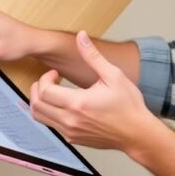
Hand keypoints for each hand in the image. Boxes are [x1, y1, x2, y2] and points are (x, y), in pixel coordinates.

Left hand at [30, 31, 156, 150]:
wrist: (137, 133)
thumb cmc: (128, 106)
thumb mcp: (113, 75)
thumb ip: (92, 56)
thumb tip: (81, 36)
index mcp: (78, 103)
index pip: (44, 91)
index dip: (44, 78)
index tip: (55, 73)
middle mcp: (70, 120)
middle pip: (36, 105)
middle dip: (37, 88)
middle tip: (49, 80)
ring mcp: (70, 132)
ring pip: (40, 117)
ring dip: (40, 102)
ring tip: (52, 92)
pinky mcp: (73, 139)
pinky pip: (51, 125)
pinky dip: (49, 113)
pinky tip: (63, 104)